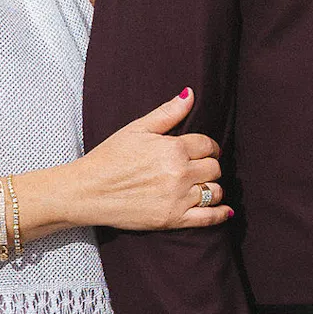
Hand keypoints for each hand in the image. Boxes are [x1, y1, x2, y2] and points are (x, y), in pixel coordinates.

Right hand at [64, 89, 228, 233]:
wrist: (87, 191)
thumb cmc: (109, 157)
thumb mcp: (137, 129)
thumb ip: (168, 113)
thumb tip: (190, 93)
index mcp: (173, 148)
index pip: (208, 145)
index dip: (208, 147)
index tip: (203, 151)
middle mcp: (179, 173)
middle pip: (214, 168)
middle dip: (209, 166)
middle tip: (200, 168)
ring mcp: (178, 198)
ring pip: (214, 190)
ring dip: (213, 187)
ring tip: (203, 186)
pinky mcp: (173, 220)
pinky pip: (209, 218)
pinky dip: (220, 213)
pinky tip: (225, 210)